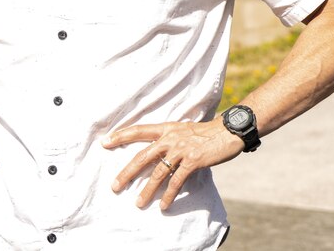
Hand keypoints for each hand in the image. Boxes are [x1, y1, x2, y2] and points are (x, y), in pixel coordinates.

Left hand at [102, 119, 243, 210]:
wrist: (228, 131)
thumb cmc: (206, 132)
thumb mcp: (184, 130)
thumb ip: (170, 139)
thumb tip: (157, 153)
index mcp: (167, 128)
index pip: (139, 130)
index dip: (121, 135)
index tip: (105, 142)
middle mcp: (171, 138)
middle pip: (142, 156)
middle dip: (127, 173)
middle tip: (115, 186)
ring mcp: (181, 149)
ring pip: (158, 173)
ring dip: (147, 190)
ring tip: (138, 203)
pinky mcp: (193, 161)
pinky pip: (176, 181)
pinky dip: (169, 195)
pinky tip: (163, 205)